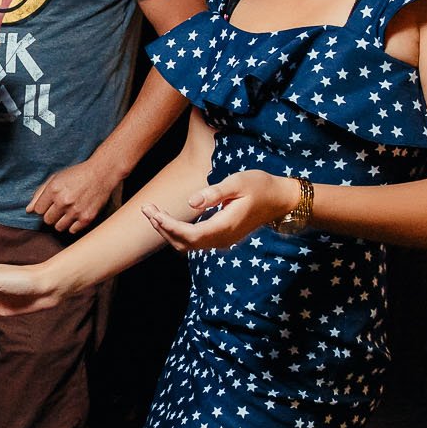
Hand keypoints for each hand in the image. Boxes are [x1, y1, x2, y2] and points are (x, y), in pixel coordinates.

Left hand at [27, 154, 125, 234]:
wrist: (102, 174)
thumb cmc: (77, 175)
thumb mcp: (56, 178)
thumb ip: (40, 194)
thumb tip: (28, 211)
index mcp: (54, 189)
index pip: (38, 210)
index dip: (43, 208)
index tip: (49, 204)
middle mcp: (64, 201)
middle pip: (47, 220)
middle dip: (51, 215)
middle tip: (59, 208)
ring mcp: (76, 211)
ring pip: (58, 227)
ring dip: (61, 221)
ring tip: (67, 212)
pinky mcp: (87, 218)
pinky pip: (72, 230)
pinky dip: (73, 225)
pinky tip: (76, 215)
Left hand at [141, 170, 300, 253]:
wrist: (279, 199)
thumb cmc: (260, 185)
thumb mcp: (238, 182)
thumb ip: (215, 193)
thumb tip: (190, 202)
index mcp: (225, 226)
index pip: (190, 234)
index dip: (169, 226)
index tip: (153, 212)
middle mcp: (222, 239)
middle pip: (184, 243)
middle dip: (162, 227)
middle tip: (146, 208)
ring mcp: (222, 241)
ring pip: (187, 245)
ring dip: (167, 231)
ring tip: (152, 212)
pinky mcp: (221, 238)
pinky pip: (194, 242)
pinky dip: (177, 233)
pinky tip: (167, 219)